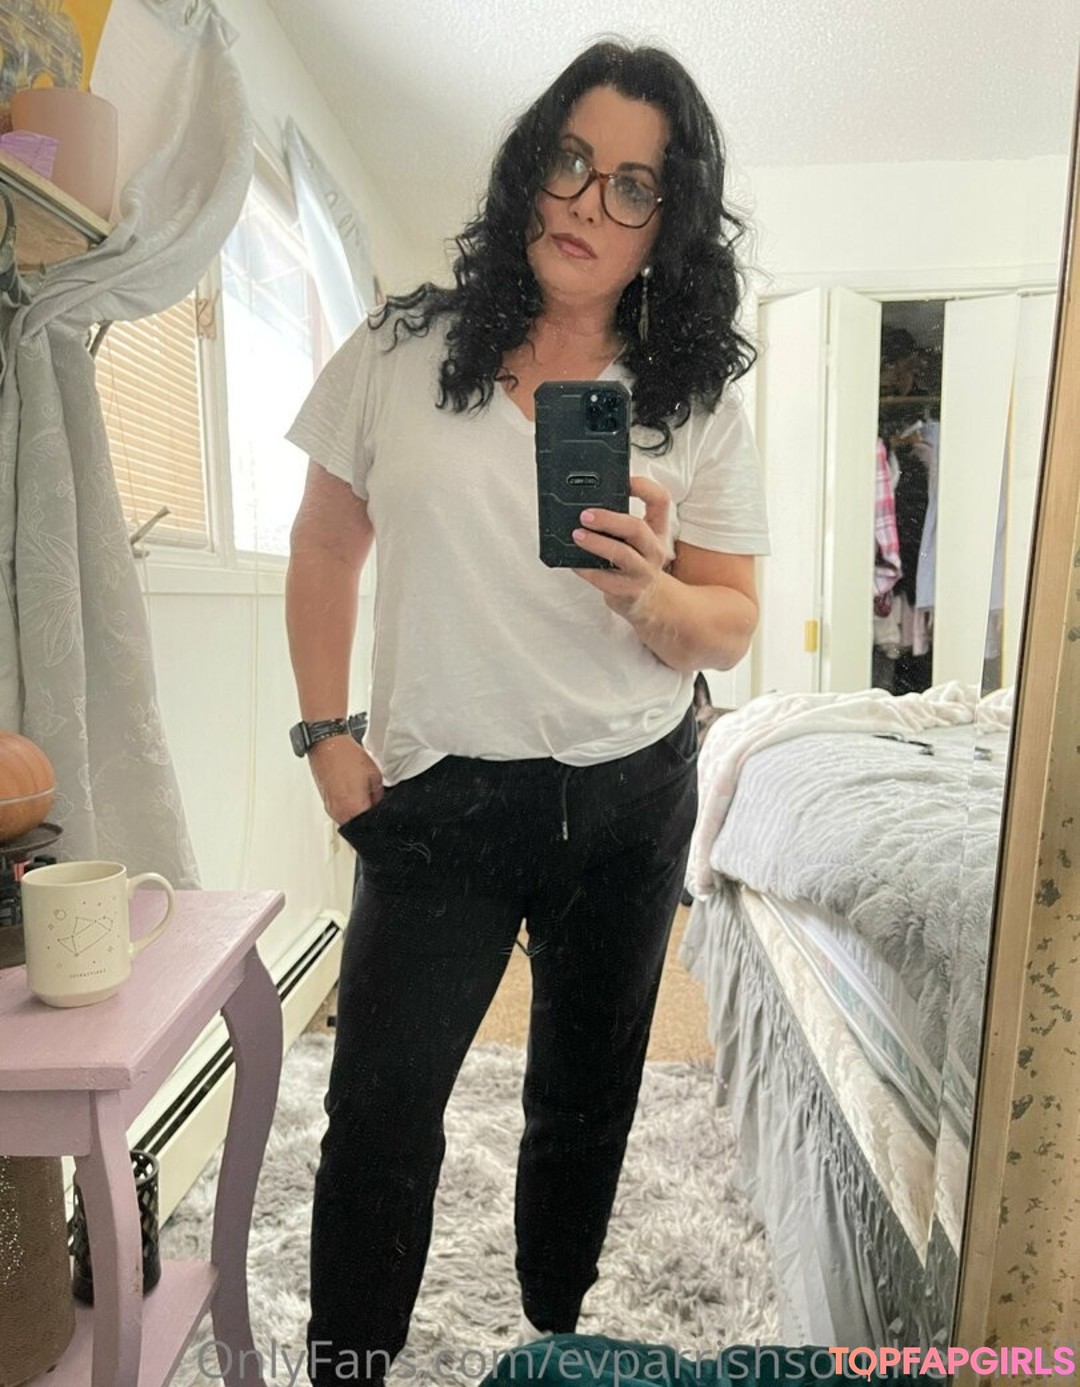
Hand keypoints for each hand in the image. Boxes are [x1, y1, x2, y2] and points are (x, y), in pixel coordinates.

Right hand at [307, 735, 384, 824]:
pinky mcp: (326, 802)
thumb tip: (379, 803)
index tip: (382, 815)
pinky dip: (348, 807)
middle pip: (358, 826)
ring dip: (357, 812)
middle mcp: (339, 812)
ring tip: (362, 795)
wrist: (326, 745)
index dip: (379, 821)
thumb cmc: (346, 756)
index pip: (370, 826)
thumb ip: (379, 795)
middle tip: (373, 803)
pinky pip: (340, 812)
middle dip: (368, 818)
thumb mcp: (374, 775)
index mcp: (353, 808)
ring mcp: (330, 808)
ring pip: (348, 820)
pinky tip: (352, 793)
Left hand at [571, 475, 673, 619]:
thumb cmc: (635, 563)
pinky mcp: (628, 591)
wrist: (648, 602)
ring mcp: (643, 572)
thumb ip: (620, 524)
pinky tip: (574, 561)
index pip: (661, 501)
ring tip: (576, 535)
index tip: (624, 480)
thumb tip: (586, 507)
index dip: (644, 486)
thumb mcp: (638, 541)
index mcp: (657, 530)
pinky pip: (603, 578)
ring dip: (596, 543)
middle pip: (637, 527)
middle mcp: (654, 549)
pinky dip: (585, 568)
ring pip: (621, 554)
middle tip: (585, 515)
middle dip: (609, 519)